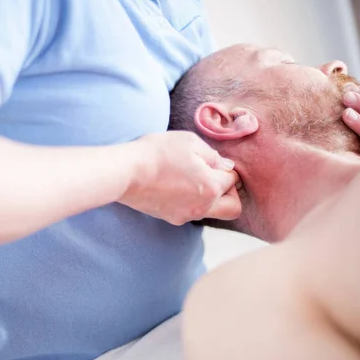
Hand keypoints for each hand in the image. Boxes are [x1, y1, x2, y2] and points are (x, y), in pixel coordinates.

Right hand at [120, 131, 241, 224]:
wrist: (126, 172)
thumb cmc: (157, 153)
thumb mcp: (190, 142)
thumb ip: (213, 155)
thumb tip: (225, 167)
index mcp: (211, 186)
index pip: (232, 180)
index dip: (225, 168)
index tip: (212, 161)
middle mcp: (202, 206)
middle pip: (232, 209)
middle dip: (230, 194)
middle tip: (214, 178)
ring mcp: (186, 215)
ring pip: (210, 211)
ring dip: (208, 198)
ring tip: (190, 180)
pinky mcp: (170, 218)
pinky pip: (190, 212)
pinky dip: (190, 201)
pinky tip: (174, 186)